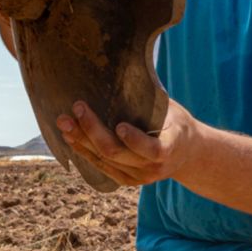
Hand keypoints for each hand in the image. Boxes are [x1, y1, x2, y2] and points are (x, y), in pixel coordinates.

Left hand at [57, 98, 195, 187]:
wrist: (187, 153)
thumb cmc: (176, 123)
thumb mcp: (172, 111)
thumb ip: (151, 102)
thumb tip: (126, 70)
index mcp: (169, 148)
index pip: (151, 149)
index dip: (134, 140)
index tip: (119, 125)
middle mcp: (153, 168)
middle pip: (116, 152)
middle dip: (92, 131)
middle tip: (77, 108)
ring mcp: (139, 177)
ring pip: (104, 160)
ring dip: (81, 141)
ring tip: (64, 122)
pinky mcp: (127, 180)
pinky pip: (101, 167)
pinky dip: (84, 152)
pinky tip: (70, 138)